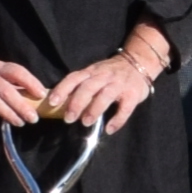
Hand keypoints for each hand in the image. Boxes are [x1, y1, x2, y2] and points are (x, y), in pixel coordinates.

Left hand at [51, 33, 168, 133]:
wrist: (139, 63)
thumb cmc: (111, 73)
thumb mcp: (94, 73)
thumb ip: (80, 85)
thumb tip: (58, 104)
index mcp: (91, 72)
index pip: (74, 78)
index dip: (62, 89)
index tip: (52, 102)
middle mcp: (104, 76)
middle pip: (88, 88)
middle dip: (77, 103)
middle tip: (69, 119)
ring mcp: (119, 84)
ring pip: (105, 95)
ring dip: (94, 109)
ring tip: (86, 123)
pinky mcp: (133, 94)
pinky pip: (125, 108)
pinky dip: (118, 119)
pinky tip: (109, 129)